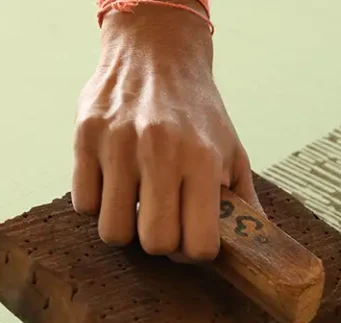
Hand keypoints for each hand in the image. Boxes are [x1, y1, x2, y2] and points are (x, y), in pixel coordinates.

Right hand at [72, 2, 259, 260]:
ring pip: (114, 231)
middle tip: (163, 222)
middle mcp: (160, 152)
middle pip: (154, 243)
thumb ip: (244, 202)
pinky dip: (98, 204)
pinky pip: (84, 205)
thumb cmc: (198, 111)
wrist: (156, 53)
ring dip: (126, 228)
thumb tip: (256, 248)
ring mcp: (118, 144)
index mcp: (202, 160)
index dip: (195, 252)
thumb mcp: (232, 152)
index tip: (192, 238)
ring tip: (136, 204)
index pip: (198, 244)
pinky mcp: (85, 137)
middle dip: (161, 243)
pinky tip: (114, 185)